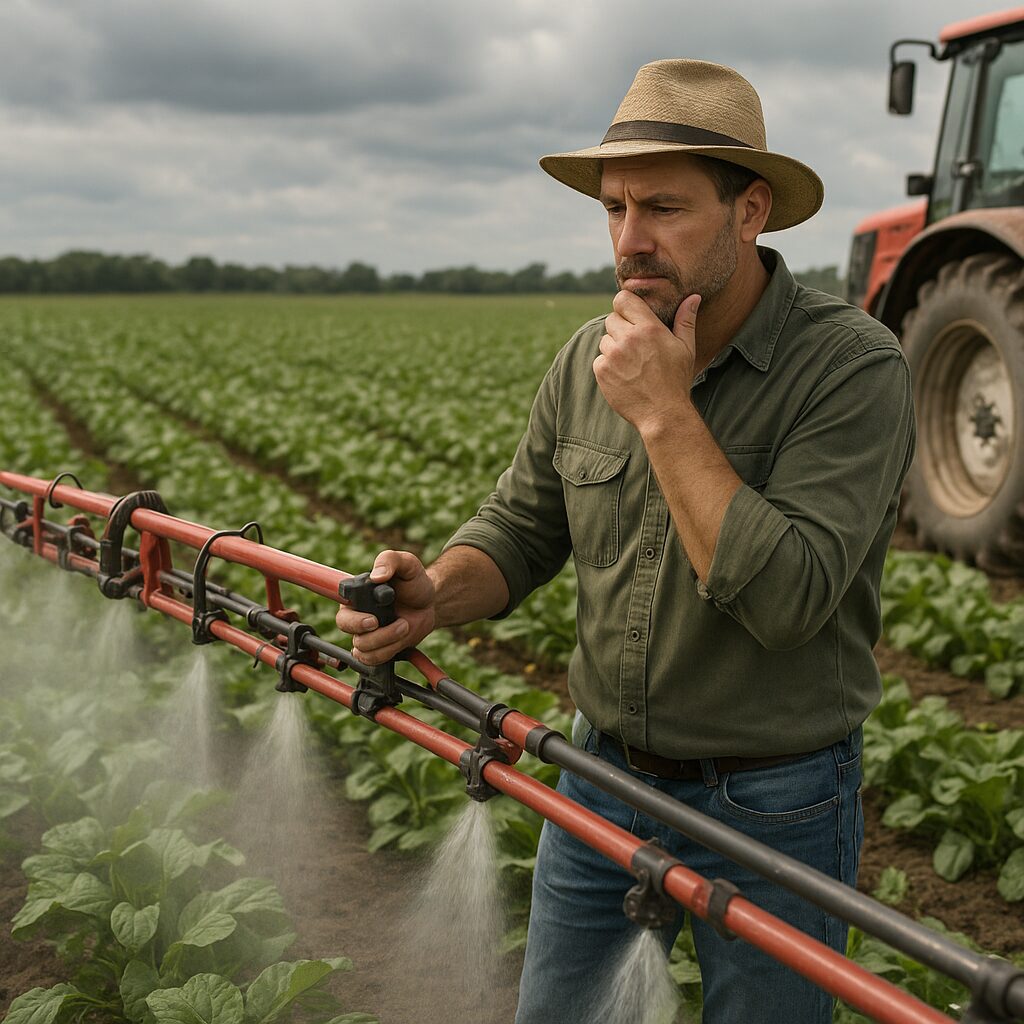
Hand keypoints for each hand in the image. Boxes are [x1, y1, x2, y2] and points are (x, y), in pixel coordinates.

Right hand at [335, 550, 435, 665]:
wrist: (429, 602)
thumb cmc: (414, 581)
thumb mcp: (406, 564)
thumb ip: (390, 561)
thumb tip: (377, 576)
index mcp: (357, 595)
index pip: (342, 609)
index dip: (353, 619)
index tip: (373, 620)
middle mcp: (356, 614)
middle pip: (346, 630)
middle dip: (372, 633)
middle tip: (395, 625)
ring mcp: (366, 634)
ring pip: (362, 649)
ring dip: (388, 641)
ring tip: (405, 625)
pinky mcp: (377, 648)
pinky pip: (373, 660)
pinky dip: (389, 652)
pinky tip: (401, 638)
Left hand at [594, 291, 700, 433]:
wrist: (662, 414)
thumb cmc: (676, 380)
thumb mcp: (685, 348)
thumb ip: (686, 320)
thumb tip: (692, 297)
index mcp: (649, 328)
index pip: (622, 299)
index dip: (624, 305)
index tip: (630, 314)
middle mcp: (628, 339)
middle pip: (611, 319)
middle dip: (620, 328)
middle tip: (635, 345)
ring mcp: (613, 355)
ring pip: (605, 340)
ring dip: (614, 348)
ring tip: (632, 363)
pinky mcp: (602, 371)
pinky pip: (599, 359)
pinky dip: (608, 366)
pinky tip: (624, 376)